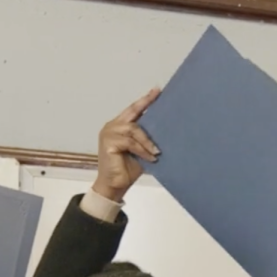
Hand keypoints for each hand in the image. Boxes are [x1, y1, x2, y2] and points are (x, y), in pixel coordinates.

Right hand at [92, 88, 160, 202]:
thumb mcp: (142, 152)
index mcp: (120, 126)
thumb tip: (168, 134)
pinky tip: (150, 158)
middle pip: (132, 113)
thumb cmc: (127, 169)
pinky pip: (130, 142)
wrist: (115, 185)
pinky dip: (142, 150)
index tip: (157, 91)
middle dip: (146, 105)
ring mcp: (109, 133)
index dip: (145, 100)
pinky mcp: (109, 143)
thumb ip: (148, 141)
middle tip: (161, 101)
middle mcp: (113, 126)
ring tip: (156, 153)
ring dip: (147, 141)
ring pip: (133, 129)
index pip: (133, 110)